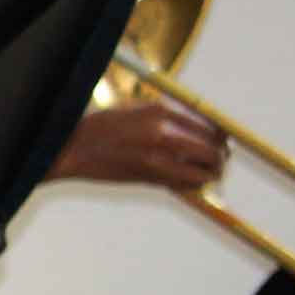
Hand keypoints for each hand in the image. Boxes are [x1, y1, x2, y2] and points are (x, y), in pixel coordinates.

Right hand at [52, 99, 228, 192]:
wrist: (72, 149)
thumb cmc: (101, 127)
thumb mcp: (138, 110)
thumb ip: (168, 115)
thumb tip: (200, 125)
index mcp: (161, 113)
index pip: (208, 126)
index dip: (220, 136)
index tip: (223, 141)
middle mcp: (163, 135)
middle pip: (210, 150)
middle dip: (219, 158)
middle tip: (220, 161)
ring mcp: (156, 158)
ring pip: (200, 172)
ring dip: (209, 175)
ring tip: (210, 174)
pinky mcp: (147, 177)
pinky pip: (181, 184)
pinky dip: (190, 184)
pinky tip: (188, 181)